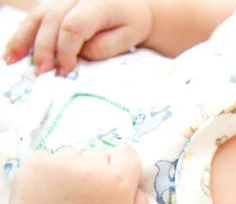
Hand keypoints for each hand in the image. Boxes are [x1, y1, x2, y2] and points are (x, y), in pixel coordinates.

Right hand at [2, 0, 152, 75]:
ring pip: (38, 16)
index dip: (65, 50)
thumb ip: (103, 47)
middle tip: (42, 74)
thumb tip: (77, 56)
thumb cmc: (131, 24)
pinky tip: (13, 51)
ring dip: (23, 40)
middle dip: (44, 49)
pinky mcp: (55, 4)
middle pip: (52, 20)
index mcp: (98, 3)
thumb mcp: (127, 38)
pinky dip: (23, 34)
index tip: (65, 70)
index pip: (73, 25)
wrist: (132, 6)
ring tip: (11, 61)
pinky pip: (35, 17)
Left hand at [5, 147, 147, 203]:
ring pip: (70, 156)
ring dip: (68, 170)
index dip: (119, 167)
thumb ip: (138, 202)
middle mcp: (91, 167)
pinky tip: (43, 193)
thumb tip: (135, 184)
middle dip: (92, 171)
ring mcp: (60, 163)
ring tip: (61, 196)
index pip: (126, 153)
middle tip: (83, 196)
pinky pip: (45, 157)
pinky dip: (44, 171)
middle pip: (97, 155)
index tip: (110, 182)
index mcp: (118, 182)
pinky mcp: (34, 163)